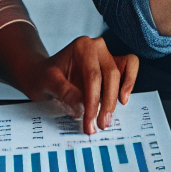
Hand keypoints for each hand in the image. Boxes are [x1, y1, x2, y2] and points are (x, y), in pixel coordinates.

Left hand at [14, 36, 137, 135]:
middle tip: (101, 124)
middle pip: (111, 74)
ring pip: (123, 71)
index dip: (94, 100)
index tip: (90, 120)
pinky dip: (129, 82)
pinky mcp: (112, 63)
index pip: (93, 76)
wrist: (41, 73)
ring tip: (108, 117)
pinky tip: (122, 99)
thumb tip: (83, 107)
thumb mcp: (47, 83)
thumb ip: (65, 92)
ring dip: (118, 95)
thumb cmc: (43, 76)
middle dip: (107, 102)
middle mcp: (98, 47)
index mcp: (82, 47)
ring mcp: (106, 54)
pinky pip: (129, 67)